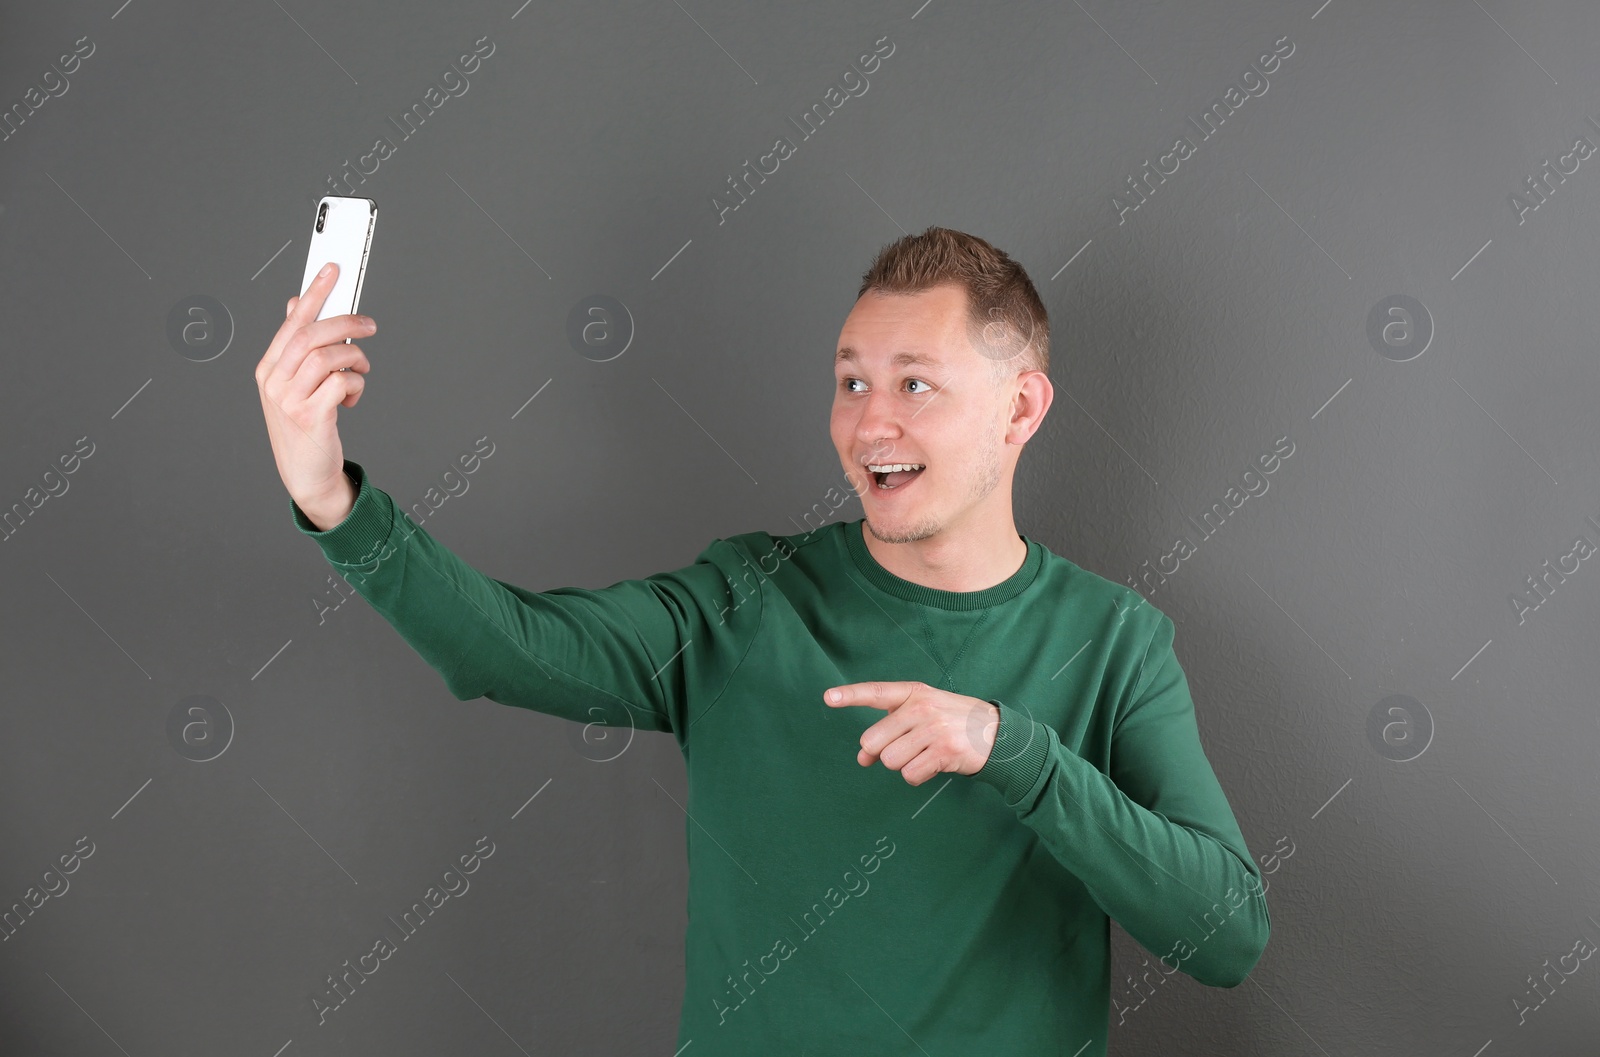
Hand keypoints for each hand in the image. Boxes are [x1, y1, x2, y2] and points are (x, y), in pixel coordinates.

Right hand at [254, 261, 374, 520]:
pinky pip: (341, 383)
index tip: (333, 268)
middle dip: (346, 323)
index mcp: (269, 368)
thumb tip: (297, 303)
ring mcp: (289, 400)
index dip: (314, 293)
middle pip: (311, 335)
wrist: (307, 474)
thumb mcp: (294, 385)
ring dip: (355, 358)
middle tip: (370, 325)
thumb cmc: (305, 426)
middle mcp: (274, 381)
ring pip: (328, 356)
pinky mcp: (311, 417)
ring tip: (362, 369)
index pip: (292, 322)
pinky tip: (353, 397)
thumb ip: (296, 347)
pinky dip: (356, 384)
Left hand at [824, 681, 999, 786]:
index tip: (828, 698)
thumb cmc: (951, 722)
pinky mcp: (945, 752)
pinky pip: (910, 775)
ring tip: (924, 754)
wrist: (996, 732)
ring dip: (903, 765)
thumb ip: (890, 730)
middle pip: (873, 741)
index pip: (876, 692)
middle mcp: (922, 707)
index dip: (849, 695)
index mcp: (914, 693)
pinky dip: (918, 776)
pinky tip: (934, 764)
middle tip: (907, 747)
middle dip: (883, 752)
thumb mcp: (922, 715)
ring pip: (890, 761)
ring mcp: (934, 729)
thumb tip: (862, 759)